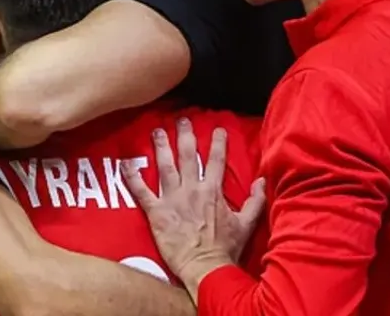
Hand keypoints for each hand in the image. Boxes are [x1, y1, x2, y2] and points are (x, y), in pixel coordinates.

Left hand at [123, 119, 265, 295]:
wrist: (206, 268)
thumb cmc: (226, 249)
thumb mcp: (246, 224)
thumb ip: (255, 201)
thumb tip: (263, 180)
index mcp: (213, 191)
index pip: (216, 160)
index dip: (217, 142)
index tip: (217, 128)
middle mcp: (191, 190)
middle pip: (187, 156)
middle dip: (185, 136)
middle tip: (181, 120)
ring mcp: (172, 200)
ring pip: (164, 166)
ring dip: (160, 147)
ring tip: (157, 131)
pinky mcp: (156, 212)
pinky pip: (141, 191)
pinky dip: (132, 176)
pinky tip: (126, 164)